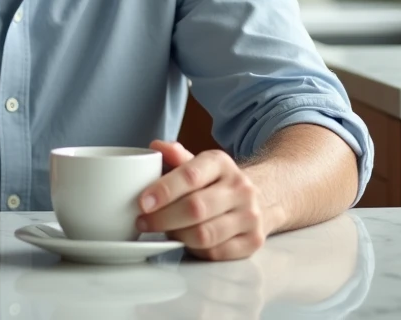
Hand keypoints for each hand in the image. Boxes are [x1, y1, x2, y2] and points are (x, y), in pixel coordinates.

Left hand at [136, 141, 269, 260]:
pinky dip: (194, 250)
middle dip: (163, 218)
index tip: (142, 202)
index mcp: (221, 163)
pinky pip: (215, 252)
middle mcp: (240, 187)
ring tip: (164, 231)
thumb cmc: (215, 183)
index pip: (190, 176)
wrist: (258, 198)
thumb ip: (175, 156)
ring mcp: (250, 215)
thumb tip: (155, 147)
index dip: (164, 190)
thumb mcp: (197, 163)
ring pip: (205, 234)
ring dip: (177, 236)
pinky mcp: (253, 241)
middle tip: (143, 222)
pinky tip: (185, 241)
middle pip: (196, 208)